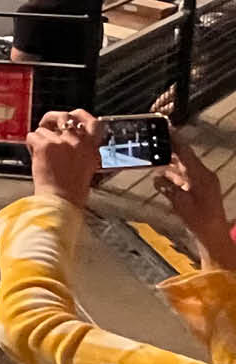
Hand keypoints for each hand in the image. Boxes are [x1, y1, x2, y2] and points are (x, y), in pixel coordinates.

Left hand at [26, 110, 101, 207]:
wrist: (61, 201)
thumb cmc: (71, 188)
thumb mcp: (86, 165)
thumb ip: (81, 148)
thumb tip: (67, 133)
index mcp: (91, 148)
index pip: (93, 122)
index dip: (81, 114)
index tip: (73, 115)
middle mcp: (78, 142)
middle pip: (64, 117)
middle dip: (52, 119)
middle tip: (45, 126)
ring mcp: (61, 143)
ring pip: (43, 129)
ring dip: (40, 140)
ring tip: (43, 156)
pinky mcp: (45, 145)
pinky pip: (32, 136)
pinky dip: (30, 145)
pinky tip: (36, 157)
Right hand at [156, 135, 235, 268]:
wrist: (212, 236)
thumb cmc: (198, 220)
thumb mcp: (179, 202)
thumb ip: (168, 187)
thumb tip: (158, 177)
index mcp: (201, 175)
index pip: (185, 151)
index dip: (173, 139)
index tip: (163, 127)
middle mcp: (203, 176)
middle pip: (183, 158)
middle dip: (168, 150)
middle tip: (151, 142)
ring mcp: (202, 184)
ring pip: (182, 168)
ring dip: (168, 164)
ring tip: (151, 158)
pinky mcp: (199, 192)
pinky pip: (184, 178)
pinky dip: (172, 176)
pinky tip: (160, 178)